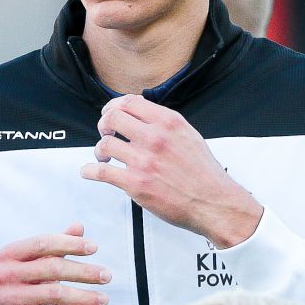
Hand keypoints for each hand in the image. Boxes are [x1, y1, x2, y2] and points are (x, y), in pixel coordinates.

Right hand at [0, 224, 109, 304]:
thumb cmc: (24, 291)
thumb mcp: (37, 267)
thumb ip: (56, 247)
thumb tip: (79, 226)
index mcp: (8, 255)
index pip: (43, 243)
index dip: (70, 244)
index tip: (95, 248)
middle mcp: (3, 274)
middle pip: (52, 268)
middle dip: (84, 272)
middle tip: (107, 276)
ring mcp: (7, 298)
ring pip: (55, 294)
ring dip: (85, 296)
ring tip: (105, 299)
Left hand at [81, 94, 263, 245]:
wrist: (213, 202)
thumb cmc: (204, 174)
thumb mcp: (189, 136)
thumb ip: (165, 125)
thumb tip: (144, 117)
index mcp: (168, 122)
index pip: (130, 102)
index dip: (114, 106)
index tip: (110, 114)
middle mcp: (155, 138)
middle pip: (113, 118)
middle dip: (104, 125)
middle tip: (105, 133)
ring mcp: (144, 161)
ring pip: (105, 144)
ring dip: (99, 150)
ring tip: (104, 157)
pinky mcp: (135, 184)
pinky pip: (101, 172)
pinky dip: (90, 171)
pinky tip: (90, 172)